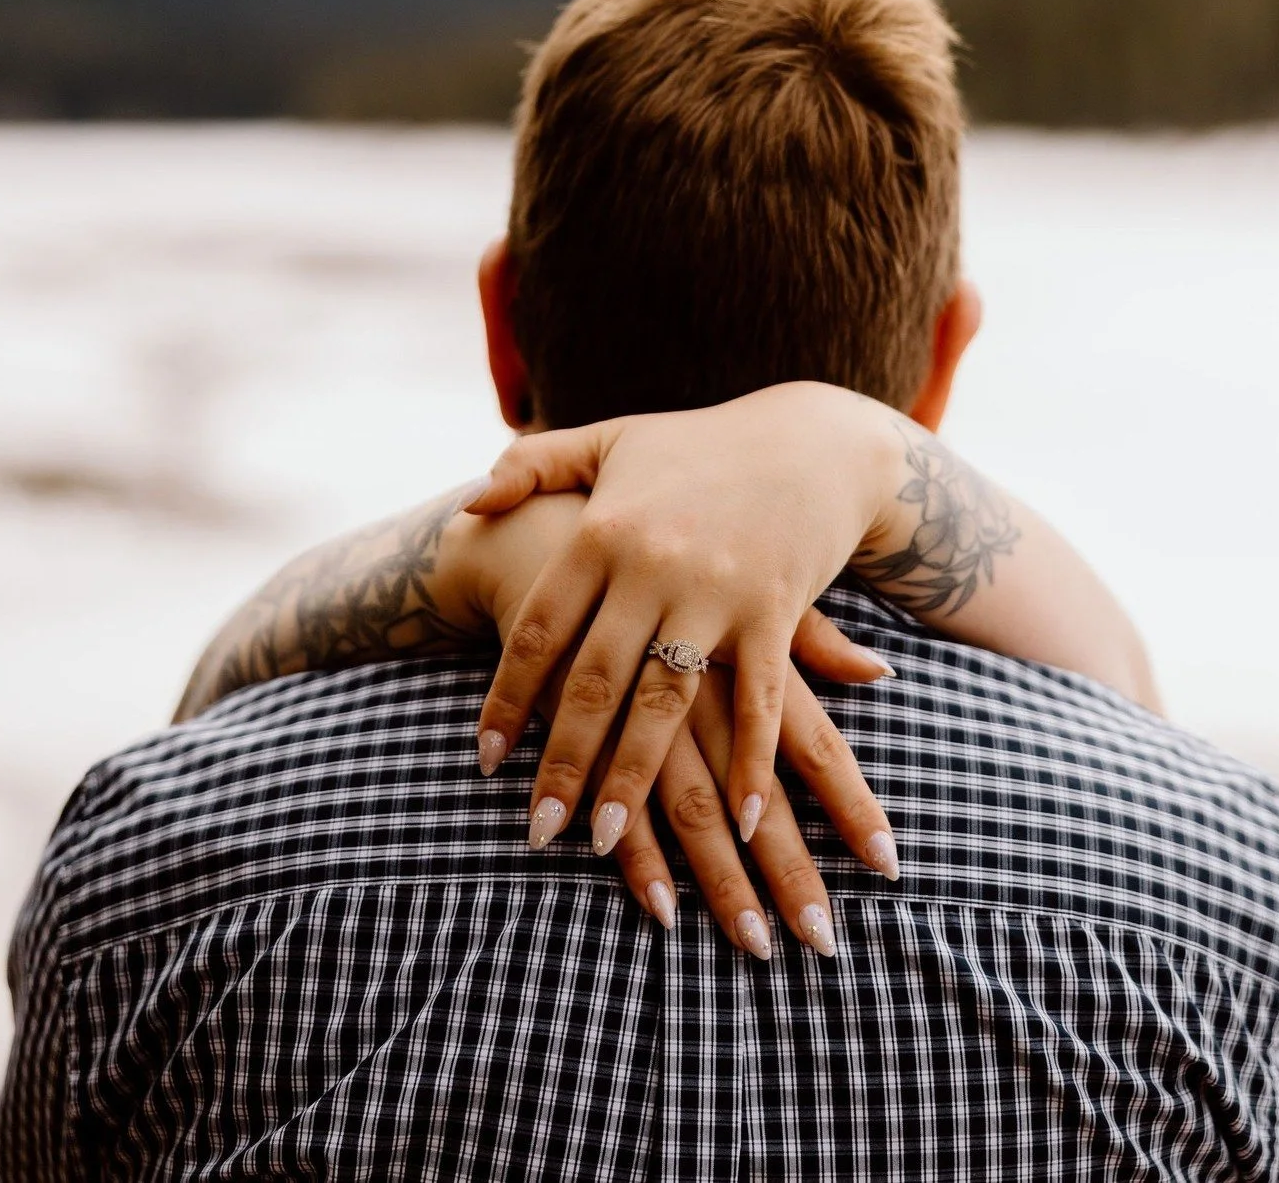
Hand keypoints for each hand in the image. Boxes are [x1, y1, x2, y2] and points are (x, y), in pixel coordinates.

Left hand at [467, 383, 902, 863]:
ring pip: (663, 700)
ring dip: (633, 775)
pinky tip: (734, 818)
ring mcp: (716, 590)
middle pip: (594, 680)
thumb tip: (466, 502)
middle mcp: (653, 565)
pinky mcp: (775, 610)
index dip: (508, 697)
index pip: (539, 629)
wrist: (812, 439)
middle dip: (562, 761)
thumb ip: (532, 466)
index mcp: (603, 529)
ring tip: (602, 839)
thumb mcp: (609, 440)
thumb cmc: (699, 444)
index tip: (486, 758)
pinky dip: (750, 761)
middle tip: (538, 828)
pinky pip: (760, 699)